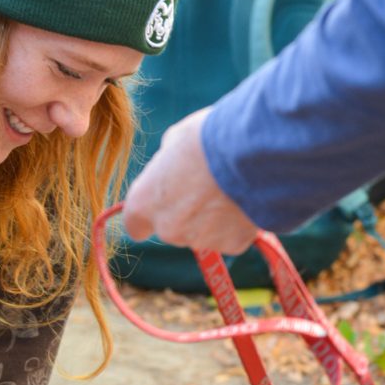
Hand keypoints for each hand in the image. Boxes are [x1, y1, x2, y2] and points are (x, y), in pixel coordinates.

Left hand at [122, 107, 258, 255]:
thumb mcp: (174, 141)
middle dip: (186, 212)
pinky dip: (238, 222)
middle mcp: (167, 229)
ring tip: (229, 187)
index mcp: (144, 203)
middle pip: (173, 227)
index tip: (161, 203)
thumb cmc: (206, 139)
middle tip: (206, 184)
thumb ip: (166, 165)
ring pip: (204, 232)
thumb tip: (172, 168)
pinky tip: (245, 198)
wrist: (250, 153)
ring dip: (213, 216)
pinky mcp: (231, 244)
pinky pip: (232, 235)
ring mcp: (199, 240)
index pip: (135, 225)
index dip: (148, 215)